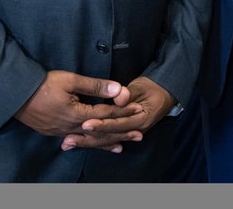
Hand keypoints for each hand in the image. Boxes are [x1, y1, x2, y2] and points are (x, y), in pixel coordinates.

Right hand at [13, 69, 131, 136]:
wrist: (15, 95)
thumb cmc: (43, 84)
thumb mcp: (70, 80)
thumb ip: (95, 86)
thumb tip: (117, 88)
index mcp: (77, 114)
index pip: (106, 113)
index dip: (123, 111)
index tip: (138, 109)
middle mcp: (71, 127)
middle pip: (101, 132)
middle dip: (121, 133)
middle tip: (139, 135)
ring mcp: (61, 132)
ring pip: (89, 140)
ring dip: (107, 142)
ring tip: (121, 146)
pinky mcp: (54, 132)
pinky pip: (77, 140)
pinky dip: (90, 143)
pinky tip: (94, 144)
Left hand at [60, 76, 175, 152]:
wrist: (164, 94)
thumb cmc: (152, 88)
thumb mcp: (141, 87)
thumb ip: (128, 93)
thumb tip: (120, 95)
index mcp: (141, 120)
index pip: (117, 124)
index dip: (101, 125)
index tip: (86, 124)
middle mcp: (134, 130)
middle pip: (108, 136)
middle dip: (87, 139)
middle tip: (69, 140)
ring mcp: (128, 132)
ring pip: (105, 140)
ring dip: (86, 142)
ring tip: (68, 144)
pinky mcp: (122, 131)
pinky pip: (106, 138)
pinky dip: (92, 141)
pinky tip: (79, 143)